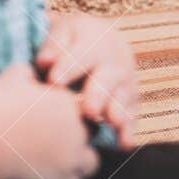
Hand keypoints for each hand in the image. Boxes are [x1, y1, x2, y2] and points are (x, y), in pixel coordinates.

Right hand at [0, 63, 98, 178]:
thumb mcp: (15, 75)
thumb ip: (37, 73)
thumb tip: (42, 73)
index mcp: (71, 101)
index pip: (89, 104)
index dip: (75, 110)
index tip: (59, 115)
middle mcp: (79, 127)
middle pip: (93, 130)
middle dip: (80, 132)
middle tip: (55, 136)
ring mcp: (74, 155)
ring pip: (91, 158)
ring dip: (79, 156)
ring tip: (55, 156)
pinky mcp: (63, 178)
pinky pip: (76, 178)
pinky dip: (66, 175)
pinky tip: (47, 169)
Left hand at [35, 12, 138, 147]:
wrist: (101, 40)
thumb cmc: (71, 41)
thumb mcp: (61, 34)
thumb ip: (53, 47)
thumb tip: (45, 61)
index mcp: (95, 39)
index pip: (82, 53)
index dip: (69, 66)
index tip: (54, 81)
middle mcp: (115, 59)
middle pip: (108, 76)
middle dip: (99, 93)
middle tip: (89, 110)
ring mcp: (126, 79)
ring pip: (124, 95)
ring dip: (119, 110)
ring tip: (112, 123)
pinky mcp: (131, 98)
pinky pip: (132, 113)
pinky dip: (129, 129)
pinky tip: (125, 144)